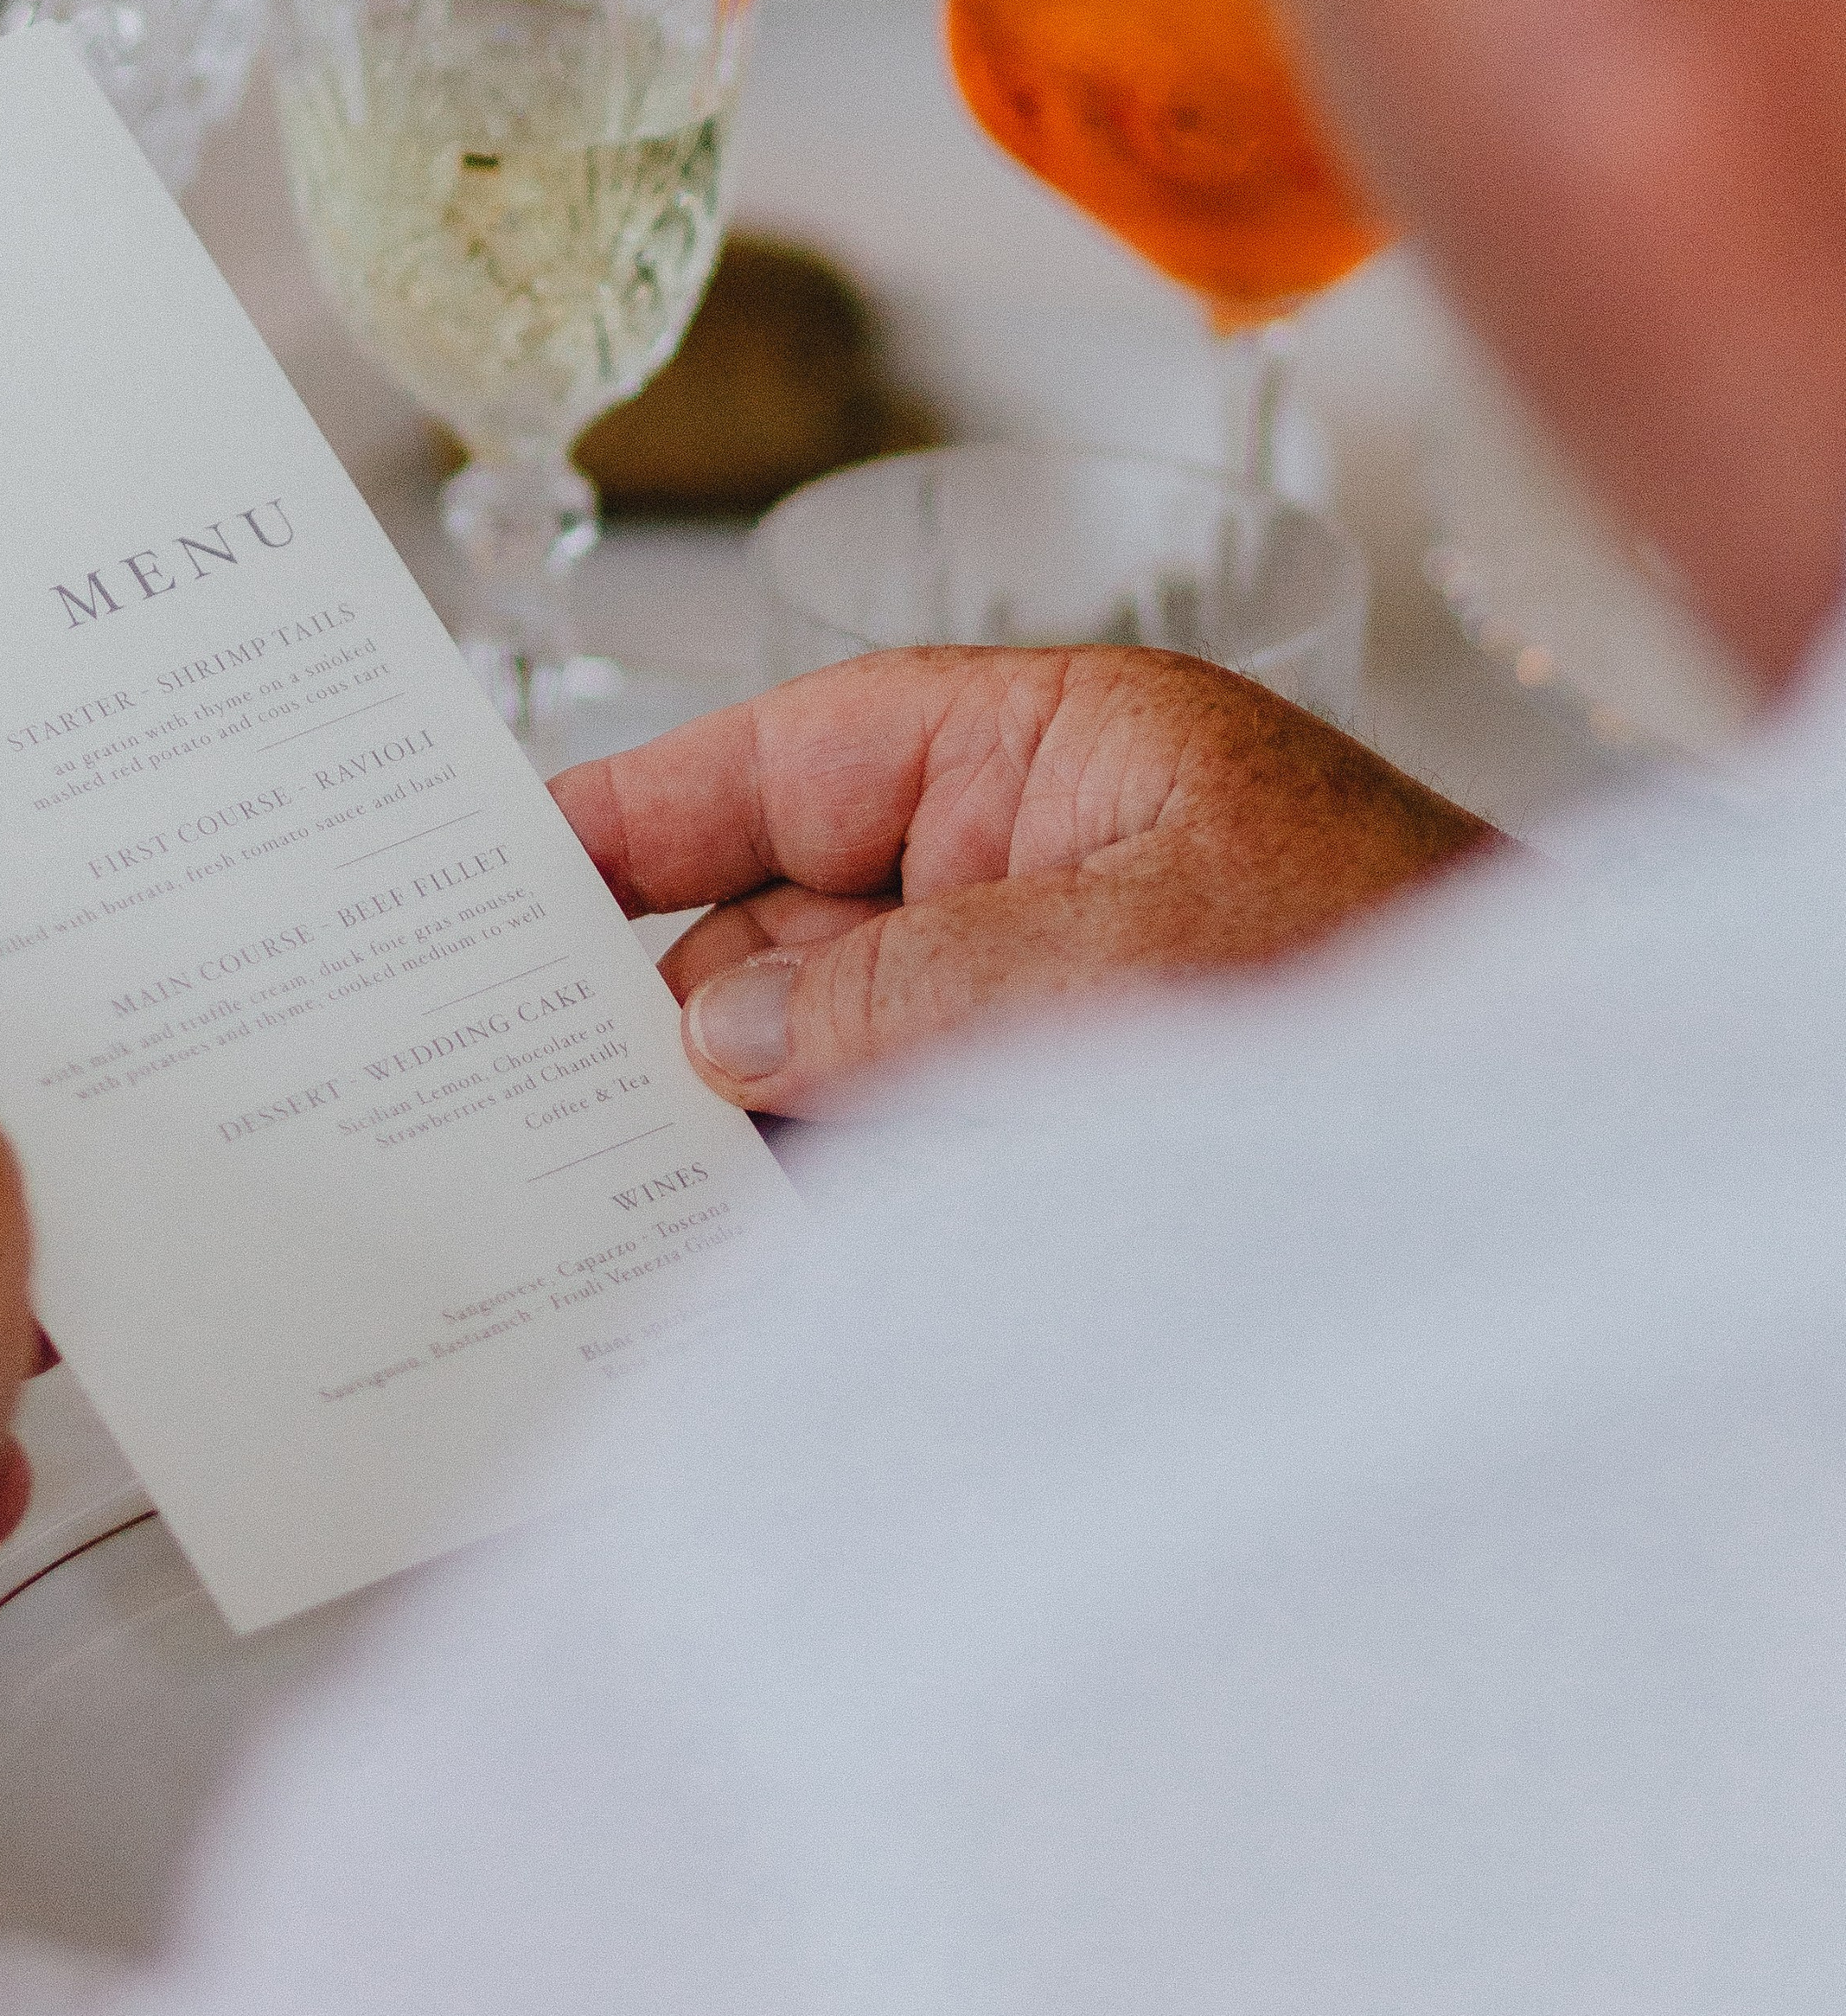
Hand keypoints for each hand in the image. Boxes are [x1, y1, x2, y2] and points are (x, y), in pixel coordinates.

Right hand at [554, 650, 1500, 1111]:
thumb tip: (709, 1035)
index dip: (623, 807)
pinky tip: (693, 1257)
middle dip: (647, 1007)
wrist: (1534, 1132)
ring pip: (809, 1056)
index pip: (776, 759)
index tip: (479, 862)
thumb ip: (903, 989)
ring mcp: (1013, 1005)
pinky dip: (795, 1196)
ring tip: (553, 1194)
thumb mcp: (1124, 950)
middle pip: (766, 928)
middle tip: (480, 1089)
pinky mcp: (1029, 1122)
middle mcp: (999, 874)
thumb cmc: (1381, 963)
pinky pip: (876, 1144)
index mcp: (1021, 757)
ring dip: (709, 1123)